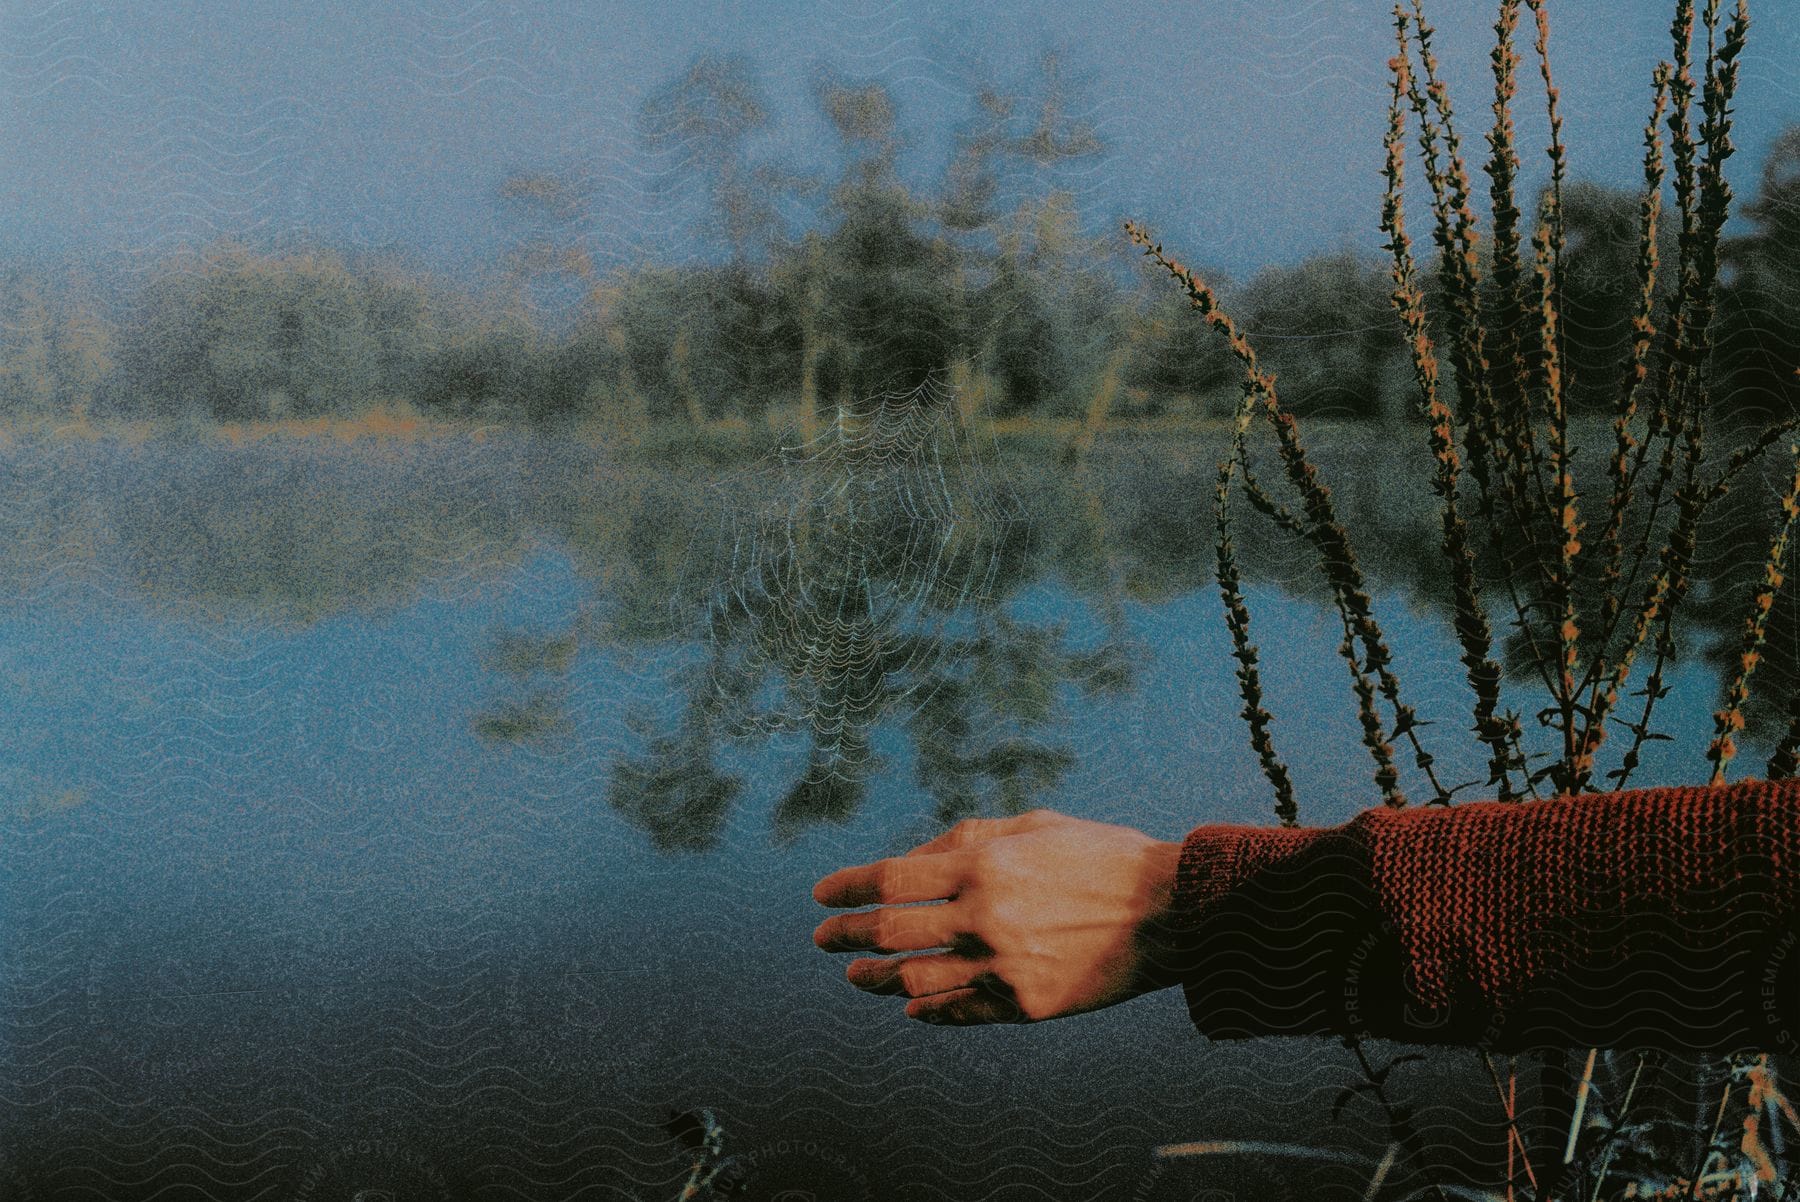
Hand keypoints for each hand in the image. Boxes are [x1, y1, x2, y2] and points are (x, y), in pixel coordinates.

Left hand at [811, 809, 1183, 1024]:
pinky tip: (911, 1006)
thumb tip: (909, 863)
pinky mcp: (1026, 1006)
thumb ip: (966, 840)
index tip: (823, 896)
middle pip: (890, 934)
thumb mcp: (1032, 826)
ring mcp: (1004, 968)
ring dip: (876, 980)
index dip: (848, 888)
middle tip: (822, 938)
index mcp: (984, 866)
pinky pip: (960, 1012)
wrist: (1171, 911)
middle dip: (844, 936)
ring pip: (915, 982)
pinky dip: (928, 1011)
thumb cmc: (1100, 856)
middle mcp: (985, 918)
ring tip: (856, 975)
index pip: (890, 880)